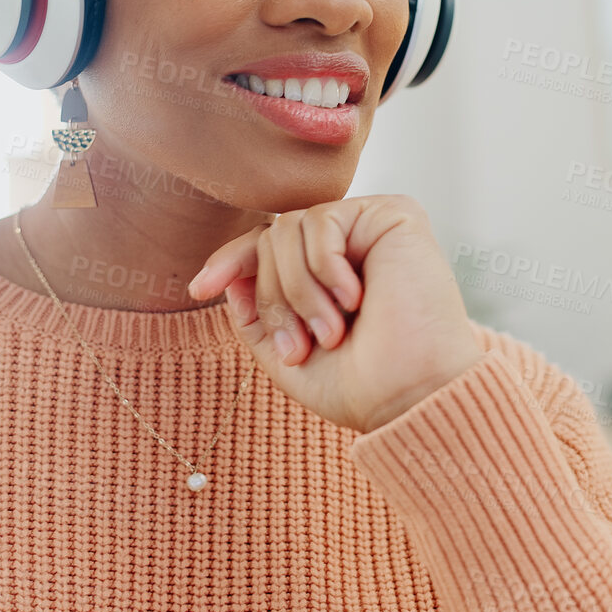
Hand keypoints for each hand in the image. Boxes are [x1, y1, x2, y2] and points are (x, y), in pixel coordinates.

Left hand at [187, 195, 484, 433]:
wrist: (411, 397)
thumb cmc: (361, 386)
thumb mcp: (287, 356)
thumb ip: (255, 315)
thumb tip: (231, 276)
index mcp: (327, 274)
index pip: (266, 247)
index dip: (229, 261)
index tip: (200, 289)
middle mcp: (349, 244)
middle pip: (271, 240)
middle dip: (274, 298)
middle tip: (303, 345)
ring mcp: (370, 227)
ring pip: (288, 229)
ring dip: (299, 291)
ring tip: (334, 331)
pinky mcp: (393, 214)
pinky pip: (322, 220)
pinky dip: (324, 267)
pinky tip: (355, 298)